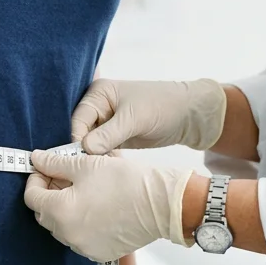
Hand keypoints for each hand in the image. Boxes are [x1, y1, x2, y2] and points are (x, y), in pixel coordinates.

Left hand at [25, 150, 193, 261]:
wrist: (161, 204)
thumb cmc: (126, 182)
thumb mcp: (86, 164)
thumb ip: (55, 163)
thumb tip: (36, 160)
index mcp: (60, 212)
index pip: (32, 197)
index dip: (36, 179)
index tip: (45, 169)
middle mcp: (68, 235)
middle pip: (44, 214)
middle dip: (49, 194)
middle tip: (63, 177)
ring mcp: (84, 247)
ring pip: (61, 227)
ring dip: (64, 210)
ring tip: (82, 191)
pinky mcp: (99, 253)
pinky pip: (79, 238)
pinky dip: (80, 224)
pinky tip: (95, 208)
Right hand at [72, 78, 226, 154]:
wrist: (189, 116)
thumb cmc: (163, 106)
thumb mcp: (134, 119)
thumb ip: (109, 134)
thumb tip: (85, 149)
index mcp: (98, 94)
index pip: (78, 120)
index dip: (77, 140)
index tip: (80, 160)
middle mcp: (98, 107)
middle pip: (81, 133)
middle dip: (84, 151)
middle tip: (90, 168)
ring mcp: (106, 123)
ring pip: (90, 144)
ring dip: (94, 157)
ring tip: (101, 170)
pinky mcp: (114, 137)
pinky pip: (101, 151)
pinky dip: (104, 159)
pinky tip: (109, 167)